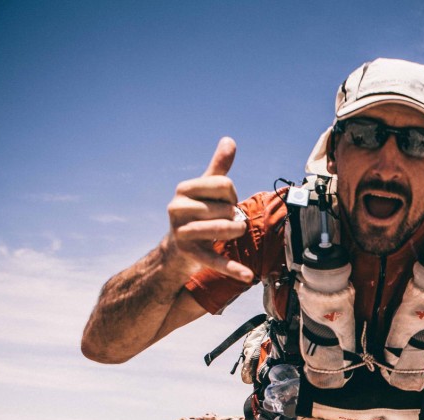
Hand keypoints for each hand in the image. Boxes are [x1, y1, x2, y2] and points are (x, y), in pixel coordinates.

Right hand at [164, 137, 251, 281]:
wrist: (176, 250)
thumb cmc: (198, 214)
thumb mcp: (206, 190)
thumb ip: (218, 168)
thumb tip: (229, 140)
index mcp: (184, 189)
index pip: (224, 184)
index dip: (232, 194)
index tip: (225, 202)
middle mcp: (177, 208)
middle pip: (227, 207)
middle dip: (234, 215)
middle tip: (225, 220)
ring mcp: (182, 232)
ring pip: (224, 228)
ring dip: (236, 231)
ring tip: (233, 232)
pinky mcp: (190, 254)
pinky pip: (216, 260)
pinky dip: (232, 268)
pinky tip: (247, 275)